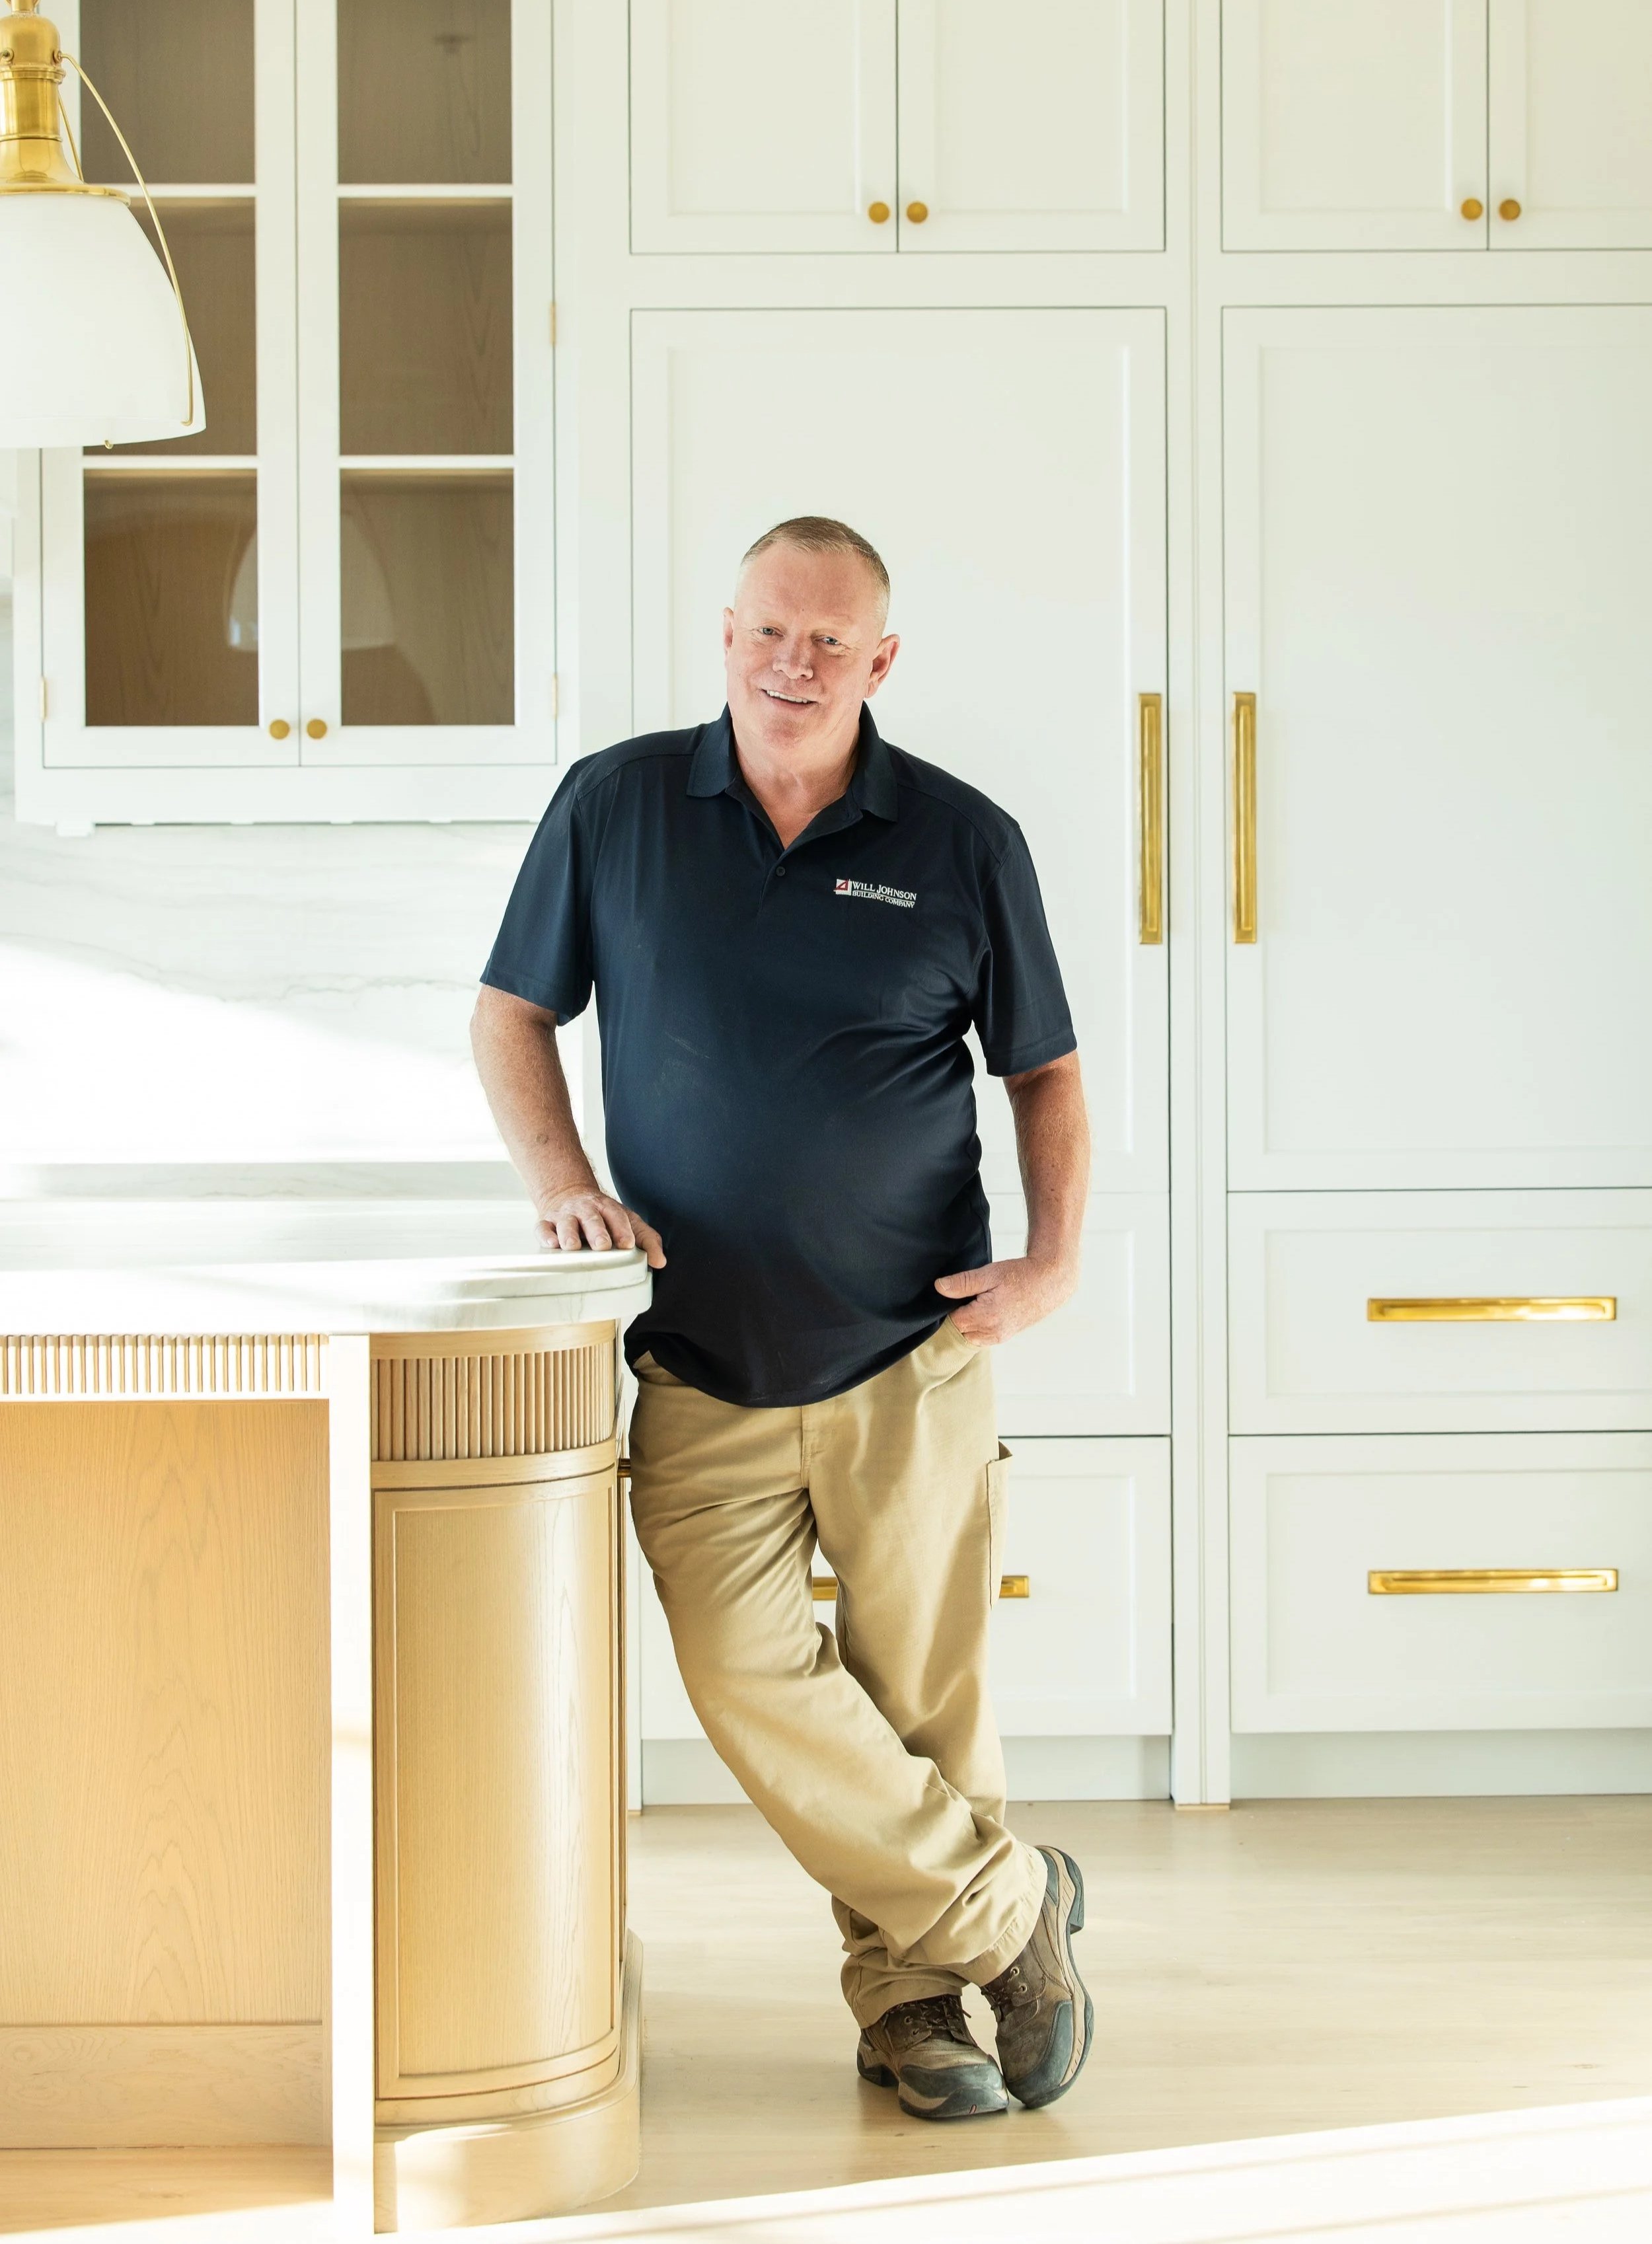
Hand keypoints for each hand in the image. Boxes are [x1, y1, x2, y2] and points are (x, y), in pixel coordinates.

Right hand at [537, 1186, 665, 1268]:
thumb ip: (647, 1240)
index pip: (617, 1216)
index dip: (622, 1229)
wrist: (569, 1193)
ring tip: (572, 1247)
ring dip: (569, 1234)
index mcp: (608, 1209)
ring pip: (566, 1223)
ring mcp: (565, 1216)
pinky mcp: (546, 1222)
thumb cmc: (603, 1216)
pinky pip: (543, 1228)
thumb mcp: (628, 1222)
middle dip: (597, 1231)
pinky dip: (545, 1235)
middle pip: (591, 1219)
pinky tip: (551, 1244)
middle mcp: (586, 1210)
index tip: (627, 1244)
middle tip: (602, 1245)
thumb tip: (660, 1262)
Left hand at [933, 1253, 1076, 1344]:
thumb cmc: (1020, 1274)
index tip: (957, 1294)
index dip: (950, 1307)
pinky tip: (983, 1312)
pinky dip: (977, 1329)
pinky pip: (982, 1338)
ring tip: (976, 1304)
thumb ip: (963, 1282)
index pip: (952, 1320)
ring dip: (967, 1324)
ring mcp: (1000, 1336)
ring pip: (970, 1336)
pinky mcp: (1005, 1336)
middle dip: (958, 1316)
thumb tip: (939, 1287)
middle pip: (960, 1331)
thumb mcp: (990, 1273)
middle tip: (966, 1297)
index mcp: (986, 1316)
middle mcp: (992, 1331)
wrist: (1049, 1282)